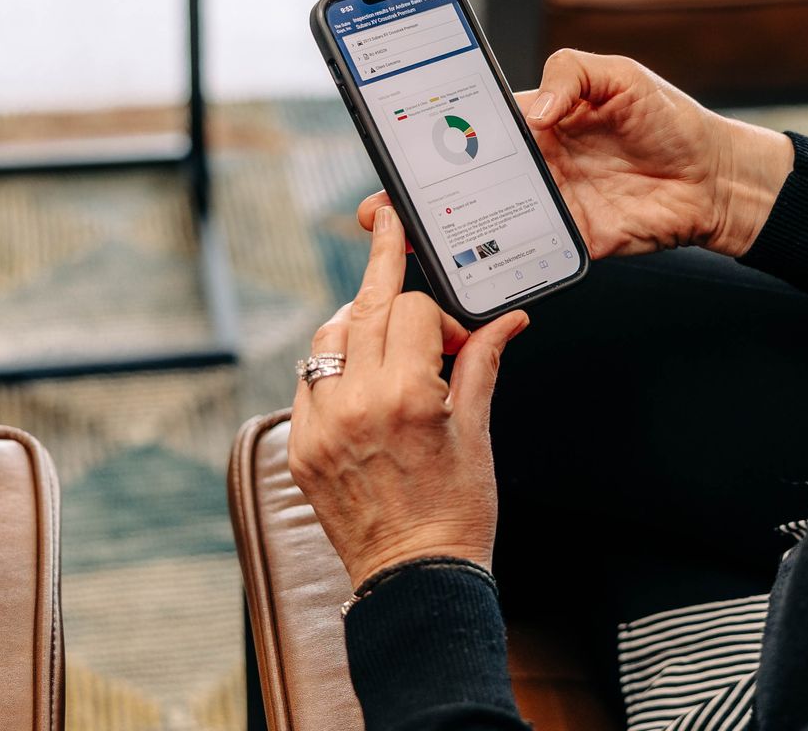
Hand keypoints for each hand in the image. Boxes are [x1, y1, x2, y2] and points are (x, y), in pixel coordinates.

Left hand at [288, 206, 531, 587]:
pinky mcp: (301, 447)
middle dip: (382, 270)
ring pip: (327, 336)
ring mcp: (321, 426)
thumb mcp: (477, 431)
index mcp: (407, 396)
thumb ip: (482, 363)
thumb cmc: (456, 512)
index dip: (439, 311)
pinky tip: (359, 374)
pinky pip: (308, 381)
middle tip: (388, 230)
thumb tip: (506, 320)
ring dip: (355, 320)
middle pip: (364, 307)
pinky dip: (332, 365)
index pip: (413, 308)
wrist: (416, 578)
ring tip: (384, 330)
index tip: (456, 329)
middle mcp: (356, 404)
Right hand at [358, 50, 793, 258]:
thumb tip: (536, 111)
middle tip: (382, 205)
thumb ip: (572, 74)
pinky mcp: (568, 241)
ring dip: (444, 232)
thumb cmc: (668, 119)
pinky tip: (468, 269)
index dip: (431, 133)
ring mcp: (547, 205)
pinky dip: (495, 263)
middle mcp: (533, 164)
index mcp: (536, 119)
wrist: (715, 177)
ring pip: (483, 220)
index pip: (471, 124)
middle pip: (462, 179)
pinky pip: (525, 254)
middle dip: (416, 192)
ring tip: (408, 240)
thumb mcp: (620, 74)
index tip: (393, 142)